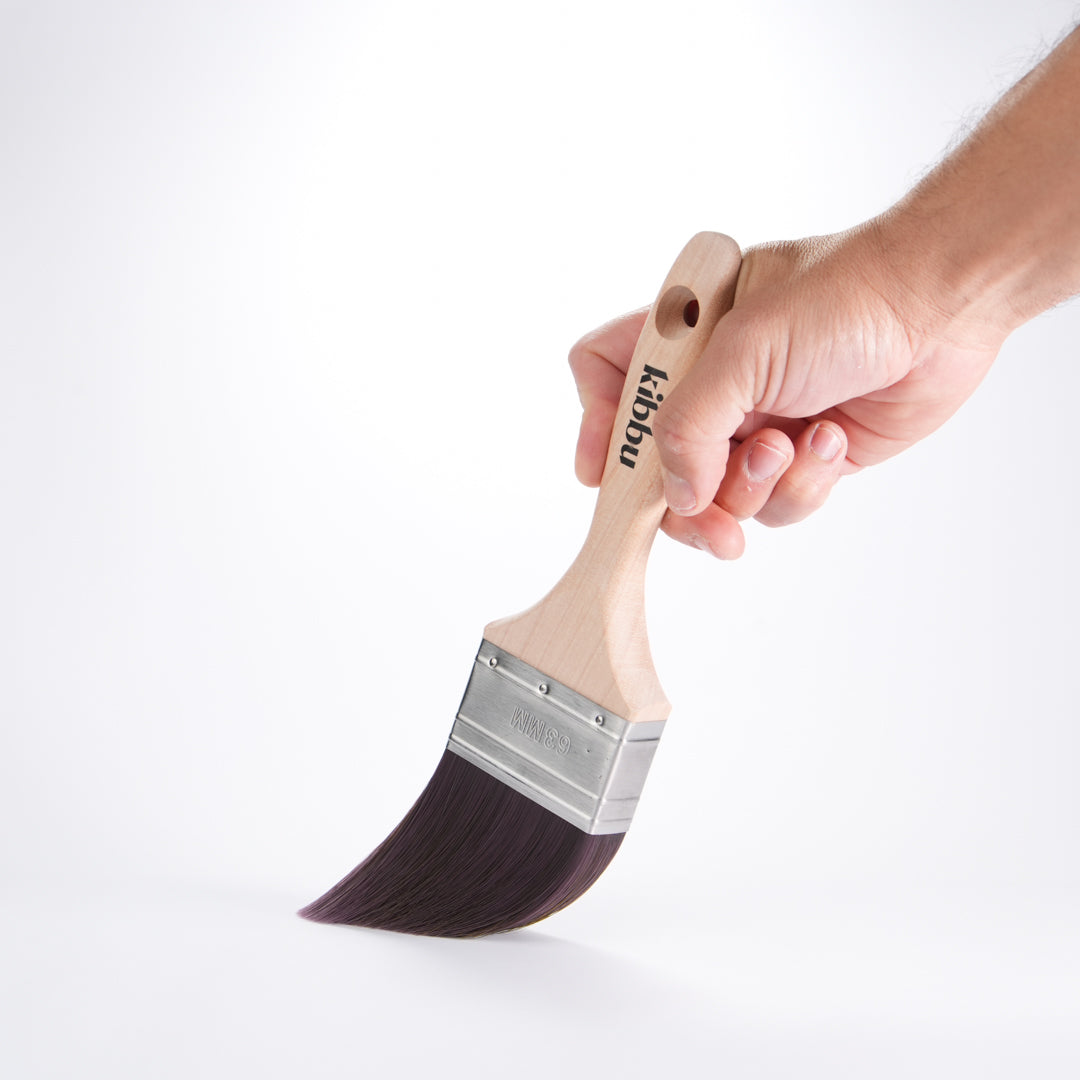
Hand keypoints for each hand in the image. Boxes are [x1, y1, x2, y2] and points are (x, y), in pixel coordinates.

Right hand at [570, 222, 1004, 557]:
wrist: (945, 308)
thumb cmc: (846, 297)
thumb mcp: (745, 350)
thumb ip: (689, 426)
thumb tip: (674, 497)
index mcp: (682, 336)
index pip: (607, 374)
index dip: (595, 424)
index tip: (600, 475)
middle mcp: (713, 384)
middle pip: (658, 463)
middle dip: (686, 498)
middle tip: (709, 518)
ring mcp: (756, 423)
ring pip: (718, 497)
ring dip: (753, 486)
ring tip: (790, 445)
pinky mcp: (803, 457)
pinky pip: (777, 505)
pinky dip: (802, 485)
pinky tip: (829, 440)